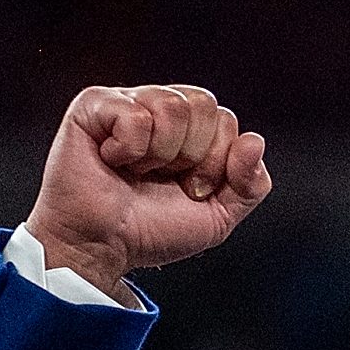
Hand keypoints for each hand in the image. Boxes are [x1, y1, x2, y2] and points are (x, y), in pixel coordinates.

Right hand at [23, 85, 271, 301]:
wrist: (102, 247)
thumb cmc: (150, 231)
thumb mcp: (218, 217)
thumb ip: (251, 184)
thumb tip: (255, 141)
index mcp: (191, 130)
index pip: (227, 121)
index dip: (217, 162)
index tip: (191, 191)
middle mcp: (161, 110)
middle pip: (205, 105)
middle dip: (193, 156)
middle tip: (164, 180)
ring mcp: (128, 102)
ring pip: (173, 105)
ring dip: (160, 153)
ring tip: (136, 170)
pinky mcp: (95, 104)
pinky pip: (135, 114)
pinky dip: (129, 149)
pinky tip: (112, 160)